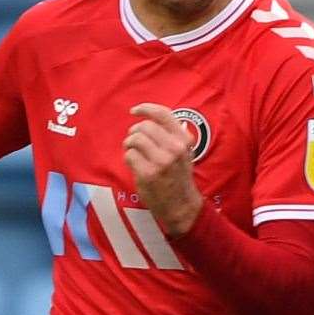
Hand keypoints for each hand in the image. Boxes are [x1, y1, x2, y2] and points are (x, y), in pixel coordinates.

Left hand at [123, 103, 203, 235]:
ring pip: (135, 139)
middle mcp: (175, 148)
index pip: (163, 114)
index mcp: (184, 140)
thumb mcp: (183, 152)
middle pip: (144, 126)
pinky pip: (129, 155)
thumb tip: (149, 116)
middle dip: (134, 132)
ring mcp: (162, 161)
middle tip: (134, 142)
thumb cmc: (179, 177)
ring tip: (134, 153)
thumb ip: (172, 134)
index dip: (145, 108)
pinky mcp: (149, 173)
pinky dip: (128, 159)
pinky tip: (135, 166)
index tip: (135, 111)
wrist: (182, 206)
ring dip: (130, 145)